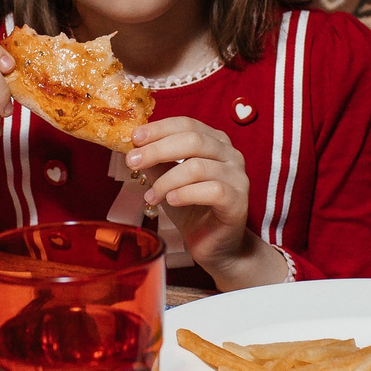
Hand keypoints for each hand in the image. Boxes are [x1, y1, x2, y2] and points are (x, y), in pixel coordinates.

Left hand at [126, 116, 285, 289]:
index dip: (159, 129)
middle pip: (192, 140)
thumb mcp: (167, 181)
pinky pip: (212, 190)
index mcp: (214, 142)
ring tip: (151, 196)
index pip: (186, 124)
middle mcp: (230, 155)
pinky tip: (171, 201)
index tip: (134, 138)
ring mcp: (237, 177)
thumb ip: (156, 162)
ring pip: (198, 167)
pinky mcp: (238, 201)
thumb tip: (133, 147)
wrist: (214, 246)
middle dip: (157, 150)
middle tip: (133, 162)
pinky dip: (186, 193)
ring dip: (167, 180)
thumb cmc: (192, 209)